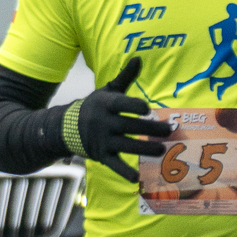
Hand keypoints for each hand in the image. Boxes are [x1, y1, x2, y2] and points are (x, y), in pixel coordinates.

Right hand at [70, 56, 170, 183]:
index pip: (120, 105)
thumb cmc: (96, 106)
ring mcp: (102, 141)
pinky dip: (124, 172)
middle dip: (150, 129)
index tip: (147, 108)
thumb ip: (125, 77)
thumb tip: (138, 57)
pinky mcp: (102, 156)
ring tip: (162, 150)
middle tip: (169, 131)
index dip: (132, 106)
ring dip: (144, 149)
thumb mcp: (107, 91)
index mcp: (105, 105)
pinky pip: (114, 165)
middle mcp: (103, 123)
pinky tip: (136, 179)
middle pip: (129, 126)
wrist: (67, 127)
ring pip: (126, 146)